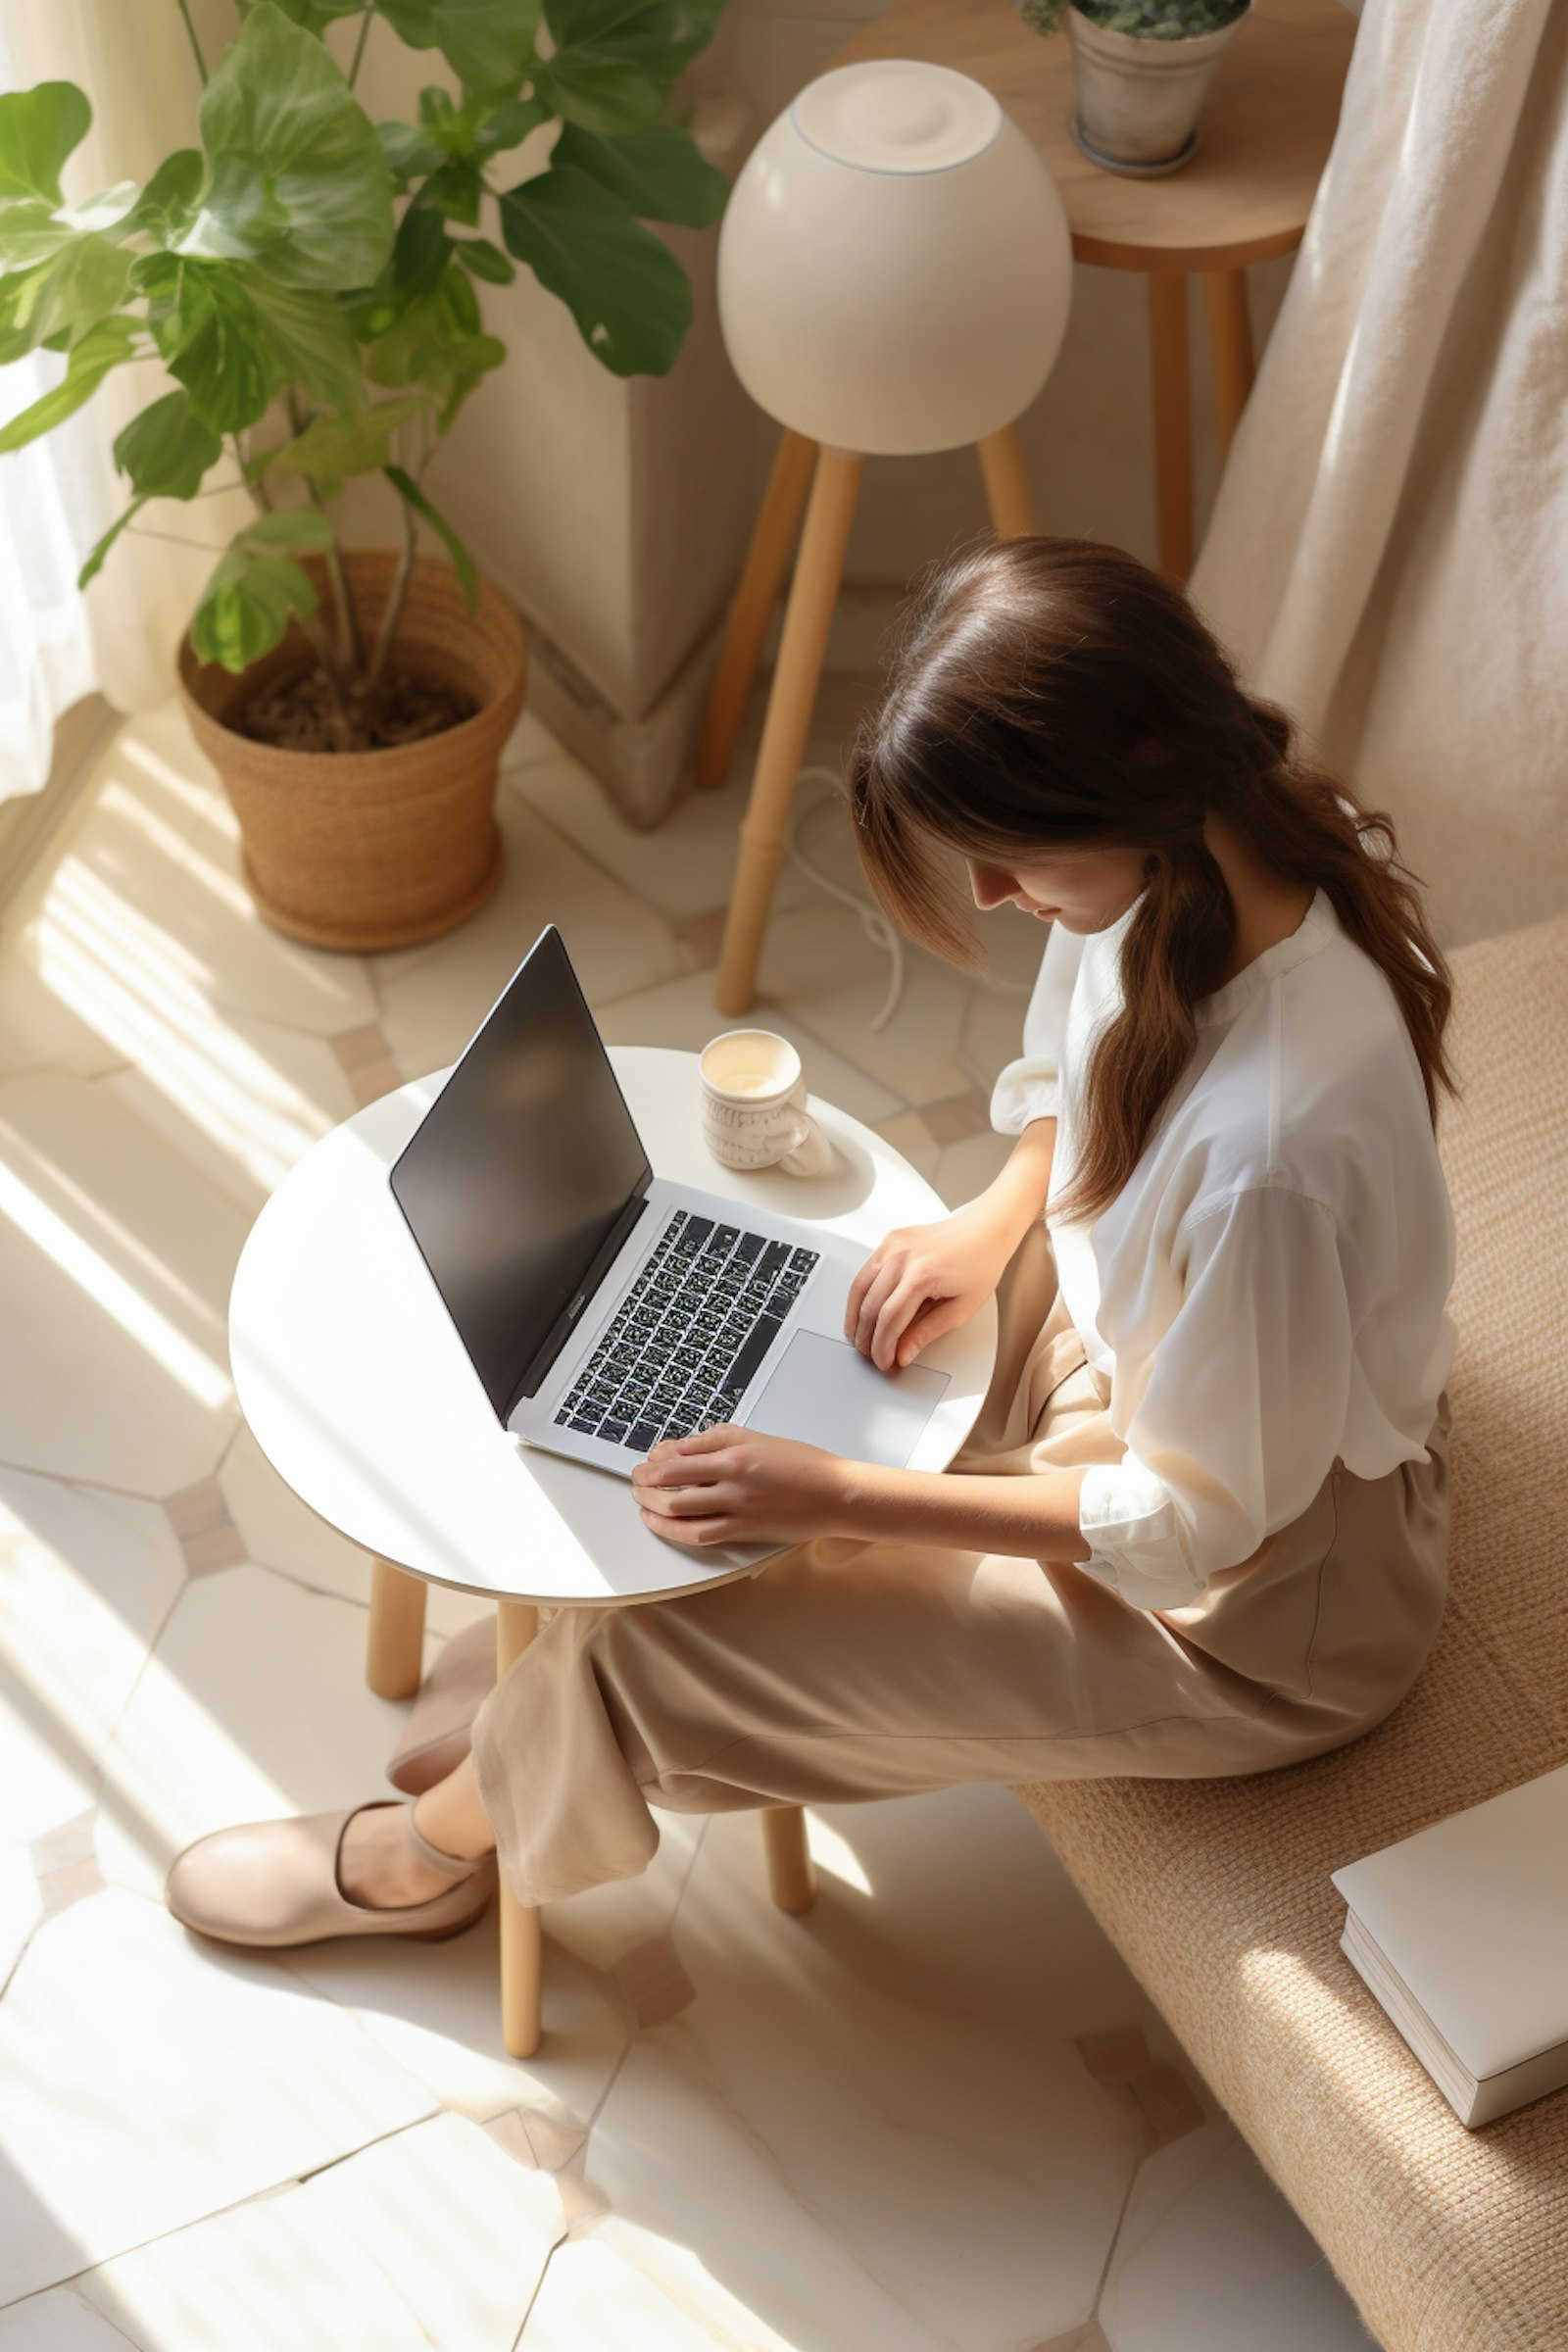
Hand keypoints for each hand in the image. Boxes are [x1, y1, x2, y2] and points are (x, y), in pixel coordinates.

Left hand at [630, 1425, 846, 1547]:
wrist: (835, 1494)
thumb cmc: (802, 1464)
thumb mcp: (757, 1438)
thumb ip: (718, 1439)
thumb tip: (681, 1447)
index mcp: (735, 1451)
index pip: (679, 1454)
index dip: (655, 1459)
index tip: (647, 1460)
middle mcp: (732, 1479)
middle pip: (671, 1482)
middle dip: (645, 1482)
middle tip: (636, 1479)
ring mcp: (737, 1507)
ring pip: (679, 1509)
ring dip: (652, 1505)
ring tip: (642, 1501)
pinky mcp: (743, 1531)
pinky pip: (698, 1534)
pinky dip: (672, 1530)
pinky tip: (661, 1523)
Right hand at [845, 1200, 1019, 1371]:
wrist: (986, 1230)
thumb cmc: (981, 1262)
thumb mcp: (962, 1308)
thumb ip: (927, 1332)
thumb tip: (903, 1353)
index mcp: (922, 1274)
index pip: (889, 1320)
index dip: (882, 1347)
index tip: (884, 1362)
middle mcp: (902, 1257)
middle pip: (870, 1307)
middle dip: (867, 1338)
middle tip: (871, 1354)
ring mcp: (893, 1246)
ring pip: (859, 1289)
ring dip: (855, 1319)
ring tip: (859, 1338)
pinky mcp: (890, 1241)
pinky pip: (865, 1272)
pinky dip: (859, 1296)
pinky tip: (862, 1312)